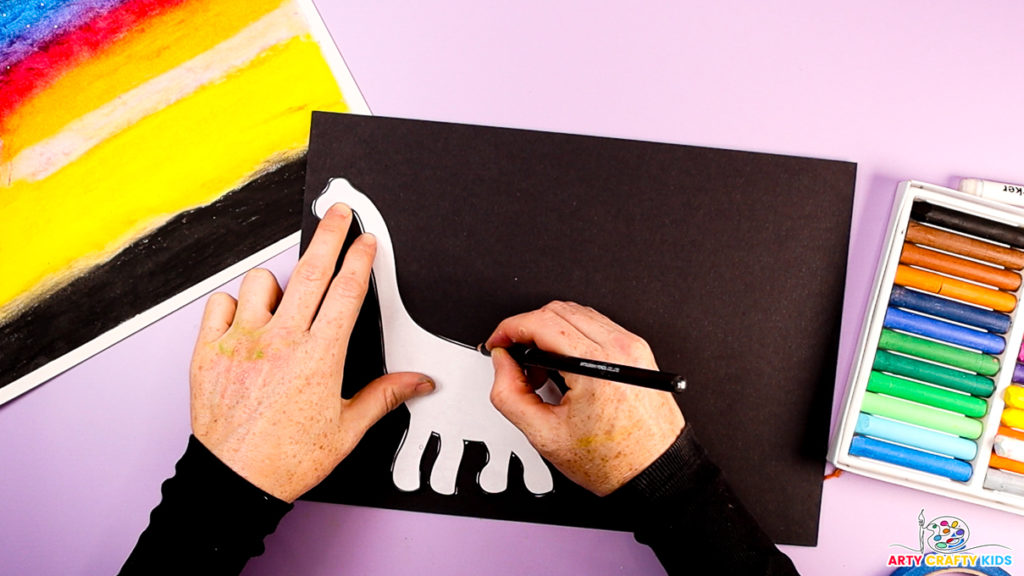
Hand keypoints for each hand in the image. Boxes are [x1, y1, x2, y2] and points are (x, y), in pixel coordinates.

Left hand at [189, 203, 434, 501]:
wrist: (234, 481)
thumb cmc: (288, 459)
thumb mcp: (347, 430)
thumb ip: (385, 397)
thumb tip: (420, 383)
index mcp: (319, 357)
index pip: (347, 292)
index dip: (361, 259)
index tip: (367, 240)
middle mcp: (280, 341)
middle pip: (311, 271)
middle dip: (330, 234)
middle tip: (339, 211)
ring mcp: (242, 342)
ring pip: (262, 281)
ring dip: (277, 283)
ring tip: (283, 301)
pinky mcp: (208, 350)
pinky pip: (220, 303)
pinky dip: (234, 304)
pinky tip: (246, 321)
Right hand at [485, 301, 683, 495]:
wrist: (656, 471)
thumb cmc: (614, 460)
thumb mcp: (545, 435)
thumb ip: (510, 395)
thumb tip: (502, 364)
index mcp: (597, 367)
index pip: (542, 322)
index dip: (509, 329)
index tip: (498, 342)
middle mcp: (619, 348)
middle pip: (557, 311)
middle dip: (526, 329)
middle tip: (515, 359)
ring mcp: (632, 346)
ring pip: (576, 313)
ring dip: (548, 332)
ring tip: (541, 368)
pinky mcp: (637, 350)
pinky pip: (595, 325)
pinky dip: (570, 336)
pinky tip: (564, 365)